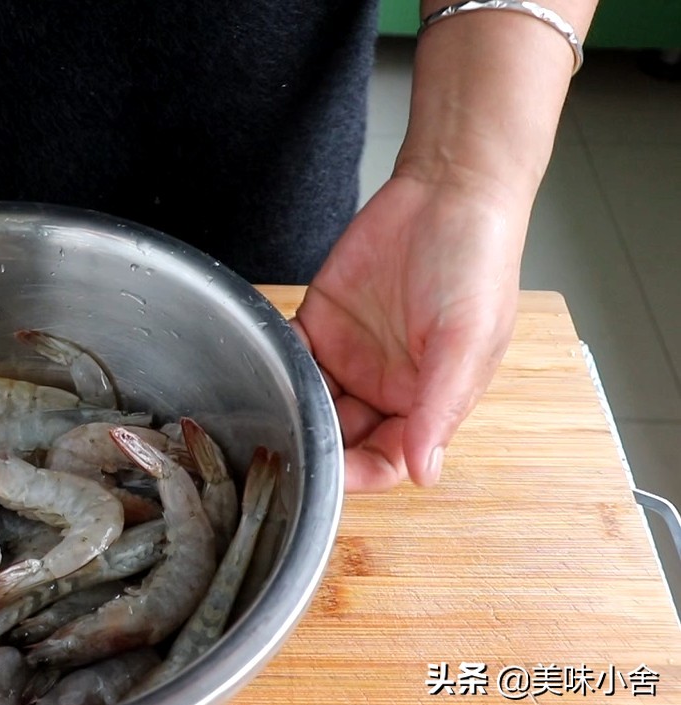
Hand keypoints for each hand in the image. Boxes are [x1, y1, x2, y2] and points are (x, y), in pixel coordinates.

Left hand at [291, 170, 525, 491]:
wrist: (448, 191)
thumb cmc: (477, 262)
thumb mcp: (466, 340)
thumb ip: (439, 406)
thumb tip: (424, 473)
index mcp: (427, 401)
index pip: (386, 459)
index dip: (356, 474)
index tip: (325, 478)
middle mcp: (386, 386)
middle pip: (342, 438)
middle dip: (314, 447)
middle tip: (283, 446)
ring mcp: (351, 355)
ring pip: (311, 403)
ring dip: (291, 411)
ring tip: (265, 415)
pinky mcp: (321, 322)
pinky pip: (291, 356)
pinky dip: (275, 365)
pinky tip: (262, 369)